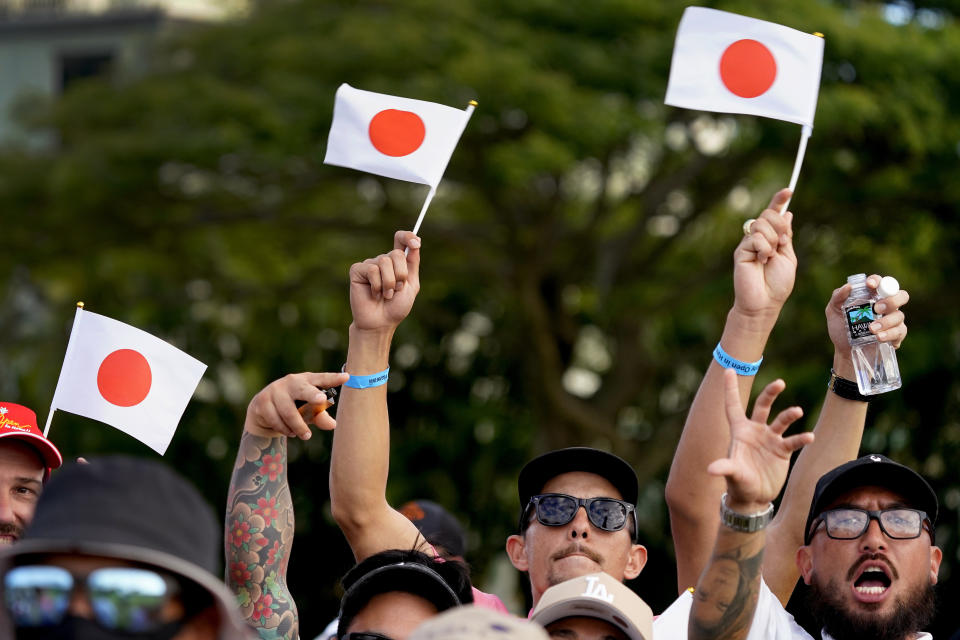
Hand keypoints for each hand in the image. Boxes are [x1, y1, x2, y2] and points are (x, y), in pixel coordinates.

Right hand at [244, 372, 349, 439]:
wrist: (262, 411)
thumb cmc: (294, 408)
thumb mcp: (309, 412)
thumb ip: (320, 417)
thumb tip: (333, 425)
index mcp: (307, 381)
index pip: (321, 379)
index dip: (333, 378)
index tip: (346, 377)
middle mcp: (291, 382)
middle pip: (302, 389)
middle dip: (311, 394)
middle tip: (321, 400)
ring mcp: (275, 390)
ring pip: (289, 412)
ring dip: (298, 427)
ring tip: (305, 435)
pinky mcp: (262, 402)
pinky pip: (275, 420)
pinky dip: (284, 429)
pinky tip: (289, 432)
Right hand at [349, 231, 420, 332]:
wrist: (381, 323)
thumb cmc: (396, 307)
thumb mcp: (411, 285)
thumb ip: (413, 263)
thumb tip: (416, 240)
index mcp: (397, 262)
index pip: (401, 239)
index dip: (408, 237)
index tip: (416, 243)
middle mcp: (383, 260)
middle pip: (396, 253)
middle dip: (401, 274)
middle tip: (396, 289)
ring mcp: (369, 264)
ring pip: (384, 261)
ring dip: (389, 283)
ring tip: (386, 295)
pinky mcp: (357, 271)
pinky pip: (372, 270)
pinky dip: (377, 285)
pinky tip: (374, 295)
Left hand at [707, 370, 812, 510]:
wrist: (754, 497)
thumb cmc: (738, 483)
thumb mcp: (732, 474)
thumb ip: (725, 468)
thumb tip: (711, 469)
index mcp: (739, 431)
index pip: (733, 406)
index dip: (730, 389)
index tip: (728, 370)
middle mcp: (755, 431)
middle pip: (762, 406)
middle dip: (770, 393)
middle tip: (780, 383)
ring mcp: (770, 439)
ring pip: (781, 421)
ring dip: (789, 415)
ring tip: (797, 411)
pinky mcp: (782, 451)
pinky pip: (793, 441)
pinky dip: (801, 438)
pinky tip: (809, 437)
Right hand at [731, 189, 796, 321]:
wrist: (765, 302)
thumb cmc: (777, 284)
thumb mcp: (788, 256)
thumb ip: (786, 236)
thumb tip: (787, 213)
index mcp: (772, 238)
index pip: (773, 214)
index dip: (779, 200)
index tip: (788, 190)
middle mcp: (758, 238)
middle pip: (767, 214)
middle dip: (779, 224)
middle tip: (783, 241)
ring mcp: (748, 244)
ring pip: (761, 224)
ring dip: (772, 240)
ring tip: (769, 257)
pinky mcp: (741, 251)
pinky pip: (755, 238)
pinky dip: (764, 248)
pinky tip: (762, 261)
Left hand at [826, 275, 908, 373]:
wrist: (844, 351)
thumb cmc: (840, 328)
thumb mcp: (833, 311)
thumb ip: (837, 297)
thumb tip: (848, 286)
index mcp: (872, 296)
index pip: (882, 283)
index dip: (878, 281)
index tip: (870, 285)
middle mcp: (886, 306)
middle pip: (901, 296)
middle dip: (891, 300)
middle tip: (877, 308)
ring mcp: (893, 320)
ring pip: (899, 315)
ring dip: (885, 321)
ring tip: (871, 329)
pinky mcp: (896, 335)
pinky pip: (899, 332)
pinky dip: (889, 334)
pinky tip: (878, 337)